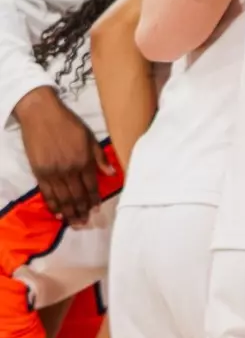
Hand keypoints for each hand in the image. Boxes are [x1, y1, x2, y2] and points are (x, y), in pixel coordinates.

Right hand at [15, 88, 113, 224]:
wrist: (41, 114)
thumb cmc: (69, 124)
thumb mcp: (90, 137)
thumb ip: (100, 157)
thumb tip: (113, 174)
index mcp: (84, 161)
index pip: (91, 186)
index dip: (94, 199)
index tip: (96, 209)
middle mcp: (69, 170)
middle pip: (77, 196)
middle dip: (82, 211)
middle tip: (85, 223)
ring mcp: (53, 172)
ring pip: (63, 198)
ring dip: (69, 212)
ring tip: (74, 223)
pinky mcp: (39, 172)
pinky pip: (47, 193)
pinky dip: (53, 205)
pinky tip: (58, 214)